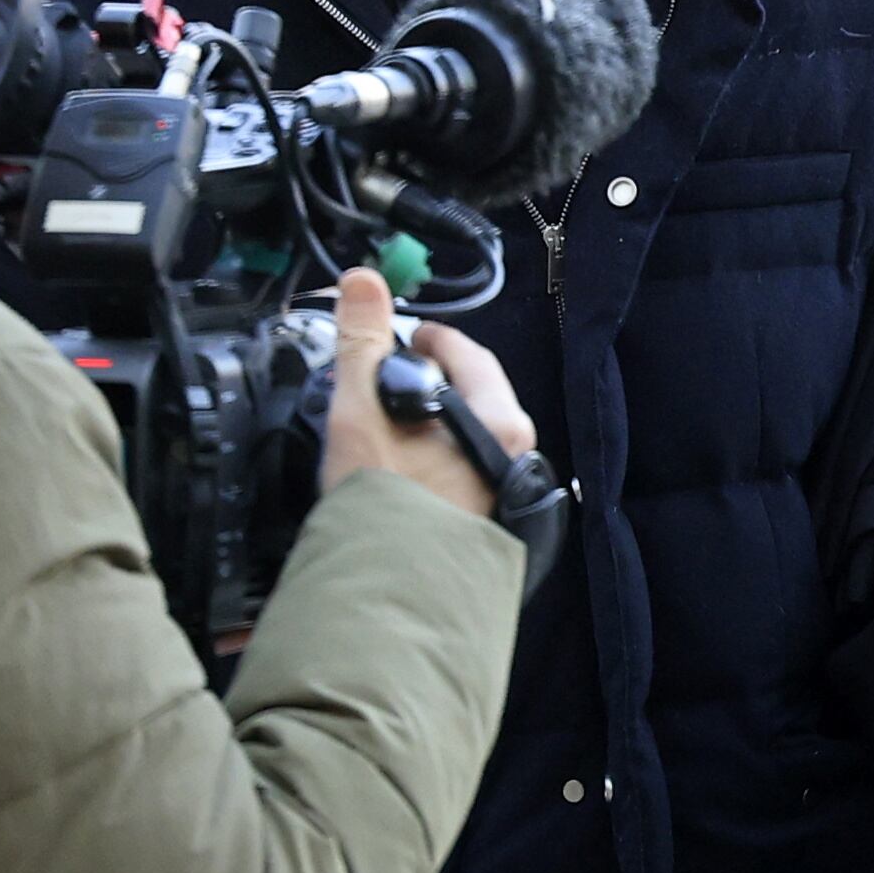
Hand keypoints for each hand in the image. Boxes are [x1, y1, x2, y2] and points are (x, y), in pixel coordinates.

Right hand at [315, 267, 535, 519]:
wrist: (385, 591)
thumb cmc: (381, 504)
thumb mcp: (361, 411)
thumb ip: (362, 341)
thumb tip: (365, 281)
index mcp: (500, 422)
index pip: (469, 356)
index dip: (432, 338)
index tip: (407, 334)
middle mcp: (512, 456)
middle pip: (470, 394)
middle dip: (427, 378)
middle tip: (389, 372)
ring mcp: (498, 491)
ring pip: (463, 433)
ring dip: (426, 419)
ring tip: (385, 418)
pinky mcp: (478, 520)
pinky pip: (457, 469)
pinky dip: (429, 456)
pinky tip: (398, 465)